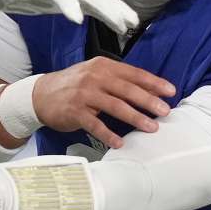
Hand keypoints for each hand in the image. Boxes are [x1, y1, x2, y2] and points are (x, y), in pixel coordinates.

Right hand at [32, 57, 174, 148]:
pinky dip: (108, 134)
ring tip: (151, 128)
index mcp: (102, 66)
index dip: (153, 82)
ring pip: (115, 106)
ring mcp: (83, 94)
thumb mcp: (95, 76)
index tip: (170, 92)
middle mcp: (94, 78)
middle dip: (148, 101)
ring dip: (135, 118)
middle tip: (165, 111)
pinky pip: (95, 125)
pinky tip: (119, 143)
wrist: (40, 94)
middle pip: (127, 89)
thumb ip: (118, 80)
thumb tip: (149, 90)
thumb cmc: (73, 86)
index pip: (133, 73)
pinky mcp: (74, 111)